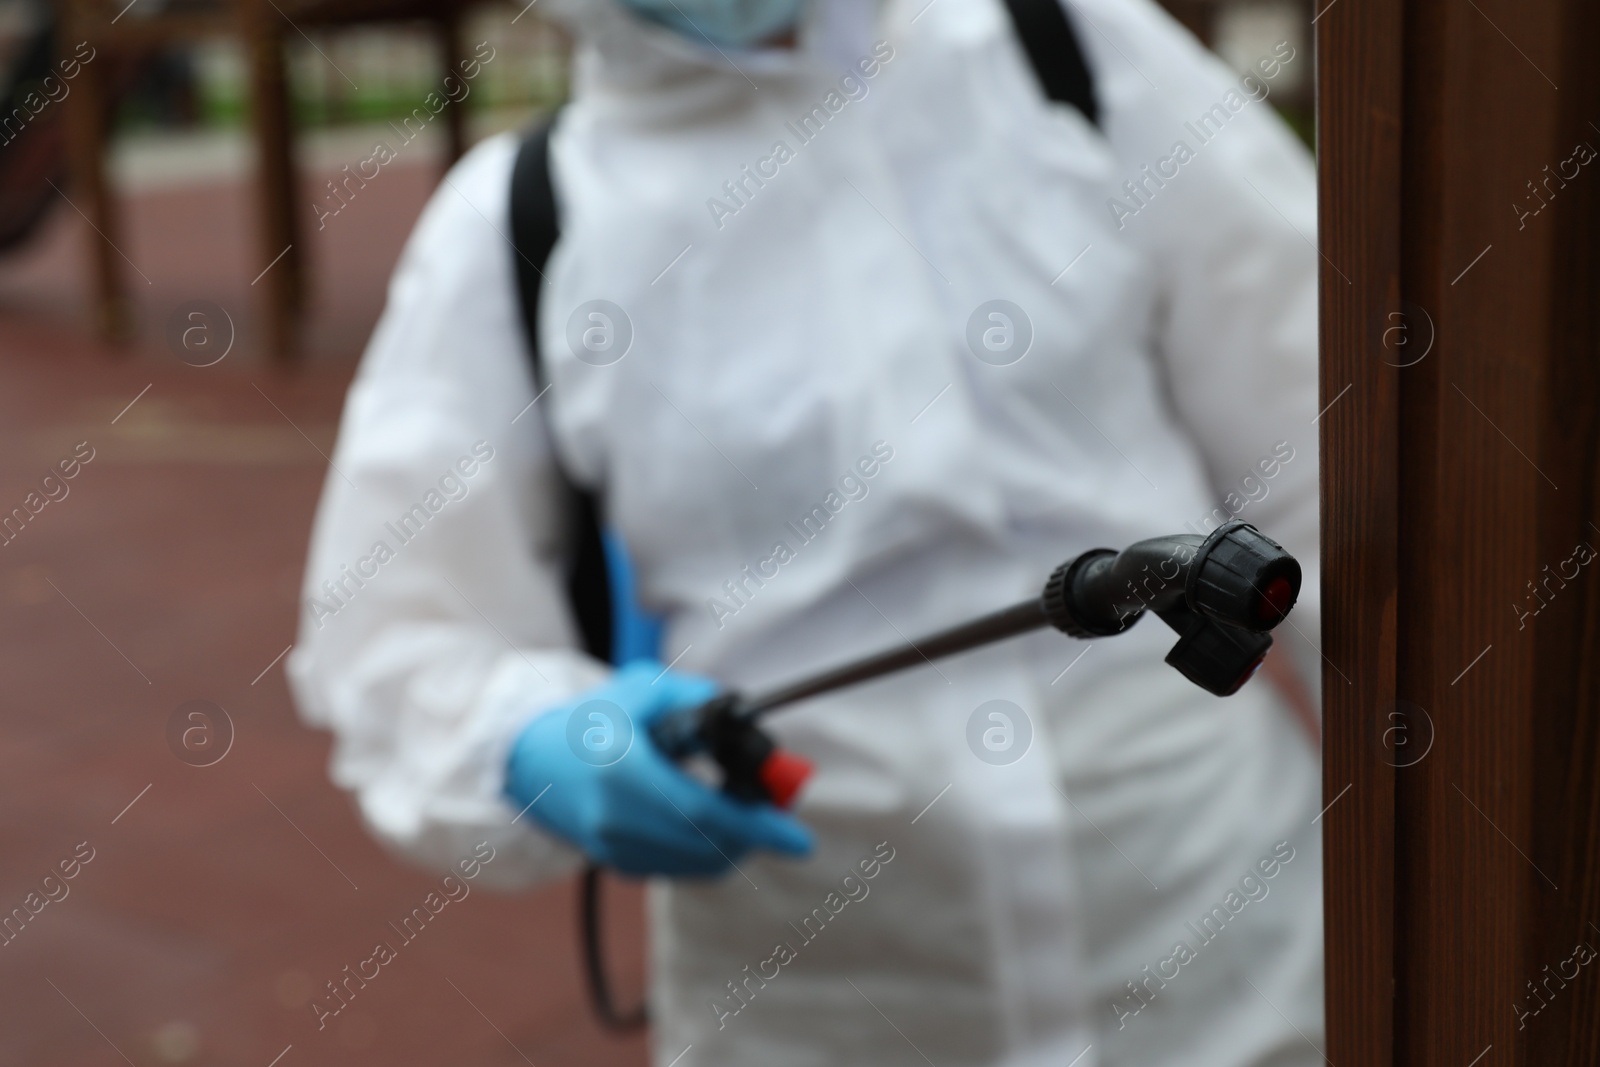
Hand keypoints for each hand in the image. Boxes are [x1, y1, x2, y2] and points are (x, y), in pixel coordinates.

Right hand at [504, 661, 813, 876]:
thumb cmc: (593, 719)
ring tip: (746, 809)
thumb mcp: (642, 689)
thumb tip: (745, 716)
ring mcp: (614, 849)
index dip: (758, 828)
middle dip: (754, 833)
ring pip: (699, 863)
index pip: (704, 814)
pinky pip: (681, 868)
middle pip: (708, 845)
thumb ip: (696, 698)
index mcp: (622, 772)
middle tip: (779, 812)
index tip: (801, 838)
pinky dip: (710, 850)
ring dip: (735, 842)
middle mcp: (615, 819)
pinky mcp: (617, 864)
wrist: (533, 761)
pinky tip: (715, 822)